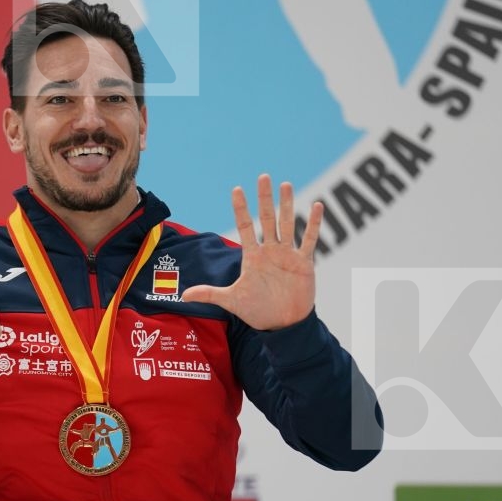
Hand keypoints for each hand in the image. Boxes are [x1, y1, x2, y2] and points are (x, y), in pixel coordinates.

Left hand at [181, 175, 323, 330]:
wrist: (282, 324)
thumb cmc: (257, 311)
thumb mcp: (232, 301)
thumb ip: (210, 294)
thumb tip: (183, 295)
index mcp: (253, 256)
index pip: (245, 227)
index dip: (241, 209)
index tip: (236, 189)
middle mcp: (270, 251)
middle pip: (267, 219)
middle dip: (264, 199)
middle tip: (263, 176)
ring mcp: (287, 255)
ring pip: (287, 224)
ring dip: (287, 205)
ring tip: (286, 185)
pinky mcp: (304, 263)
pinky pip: (310, 240)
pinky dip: (314, 224)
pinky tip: (318, 206)